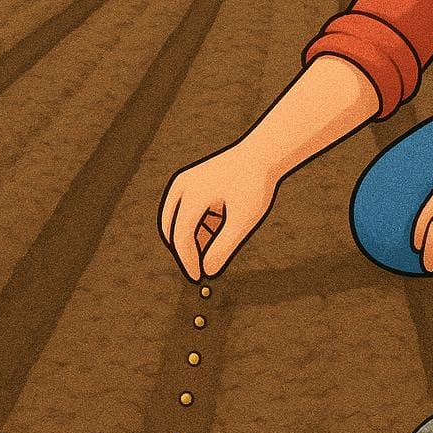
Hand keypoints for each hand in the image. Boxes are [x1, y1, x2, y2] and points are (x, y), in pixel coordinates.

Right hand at [158, 144, 279, 280]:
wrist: (260, 154)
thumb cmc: (254, 185)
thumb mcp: (243, 219)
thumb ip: (224, 247)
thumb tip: (208, 271)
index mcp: (194, 193)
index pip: (182, 236)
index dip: (189, 260)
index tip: (199, 278)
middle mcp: (182, 185)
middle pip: (172, 229)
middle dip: (185, 250)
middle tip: (202, 267)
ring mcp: (183, 181)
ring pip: (176, 220)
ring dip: (193, 236)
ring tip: (222, 236)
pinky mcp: (187, 180)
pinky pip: (183, 209)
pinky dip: (196, 223)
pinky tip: (218, 226)